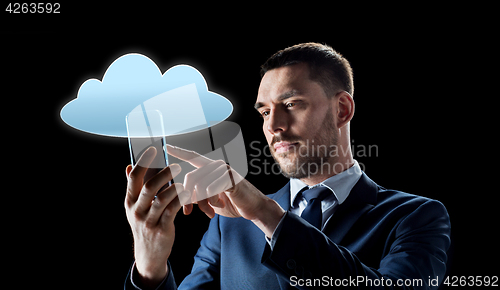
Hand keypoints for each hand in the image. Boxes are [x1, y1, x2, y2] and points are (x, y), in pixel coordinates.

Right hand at [124, 147, 188, 287]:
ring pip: (161, 199)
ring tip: (183, 180)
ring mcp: (148, 221)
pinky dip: (180, 200)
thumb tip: (128, 166)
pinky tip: (187, 193)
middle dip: (163, 174)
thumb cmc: (145, 224)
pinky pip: (172, 211)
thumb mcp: (136, 207)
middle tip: (176, 166)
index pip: (134, 178)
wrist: (148, 254)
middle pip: (148, 187)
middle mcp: (136, 210)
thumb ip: (135, 187)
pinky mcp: (162, 229)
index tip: (153, 148)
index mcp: (129, 201)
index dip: (143, 162)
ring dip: (174, 187)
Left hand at [166, 145, 284, 236]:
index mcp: (211, 168)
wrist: (253, 208)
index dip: (180, 152)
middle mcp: (217, 165)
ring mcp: (224, 170)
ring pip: (199, 187)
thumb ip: (197, 196)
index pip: (193, 157)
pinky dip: (213, 202)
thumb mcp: (210, 200)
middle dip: (187, 198)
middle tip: (189, 212)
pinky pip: (210, 190)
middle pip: (190, 178)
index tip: (167, 146)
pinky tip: (221, 204)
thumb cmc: (232, 203)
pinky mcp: (231, 178)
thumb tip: (184, 201)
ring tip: (209, 212)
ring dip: (202, 204)